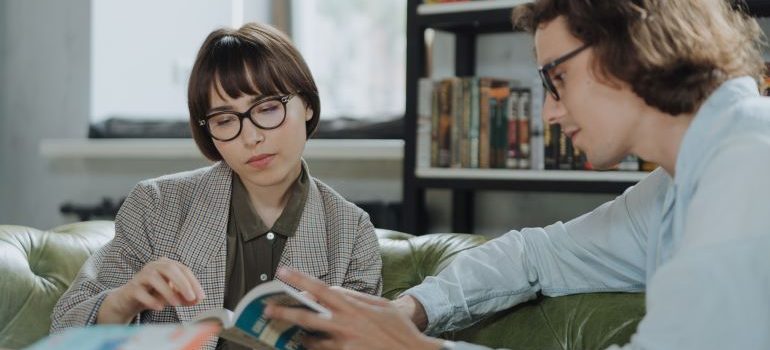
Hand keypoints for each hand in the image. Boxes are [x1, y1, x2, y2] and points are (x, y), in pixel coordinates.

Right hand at [98, 257, 204, 323]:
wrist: (130, 300)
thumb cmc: (155, 294)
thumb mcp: (174, 295)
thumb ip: (186, 297)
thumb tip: (199, 299)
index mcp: (166, 264)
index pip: (183, 269)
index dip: (194, 283)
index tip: (201, 296)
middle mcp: (153, 266)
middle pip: (169, 269)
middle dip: (182, 283)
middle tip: (191, 297)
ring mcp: (140, 276)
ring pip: (154, 278)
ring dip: (167, 291)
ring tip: (177, 304)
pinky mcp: (131, 288)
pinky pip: (140, 292)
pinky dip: (151, 300)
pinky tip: (159, 307)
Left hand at [264, 268, 443, 349]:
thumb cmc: (398, 330)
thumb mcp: (381, 306)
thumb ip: (356, 297)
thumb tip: (334, 290)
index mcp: (353, 307)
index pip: (320, 289)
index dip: (300, 280)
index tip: (283, 272)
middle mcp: (345, 325)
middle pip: (306, 318)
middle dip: (283, 313)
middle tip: (266, 310)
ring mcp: (343, 345)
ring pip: (311, 341)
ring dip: (301, 337)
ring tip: (294, 335)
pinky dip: (316, 349)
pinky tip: (312, 346)